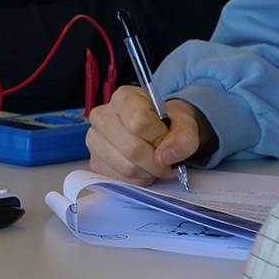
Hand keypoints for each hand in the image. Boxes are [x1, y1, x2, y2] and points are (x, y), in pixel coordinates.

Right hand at [86, 85, 203, 185]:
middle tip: (165, 159)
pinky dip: (138, 180)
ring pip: (127, 168)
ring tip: (153, 163)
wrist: (154, 132)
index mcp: (123, 98)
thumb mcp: (184, 126)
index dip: (159, 137)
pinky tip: (141, 168)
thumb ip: (183, 139)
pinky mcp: (94, 161)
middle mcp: (102, 116)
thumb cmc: (165, 125)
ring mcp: (94, 139)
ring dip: (148, 172)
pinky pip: (121, 180)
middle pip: (132, 149)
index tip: (166, 139)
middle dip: (157, 162)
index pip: (139, 122)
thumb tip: (165, 157)